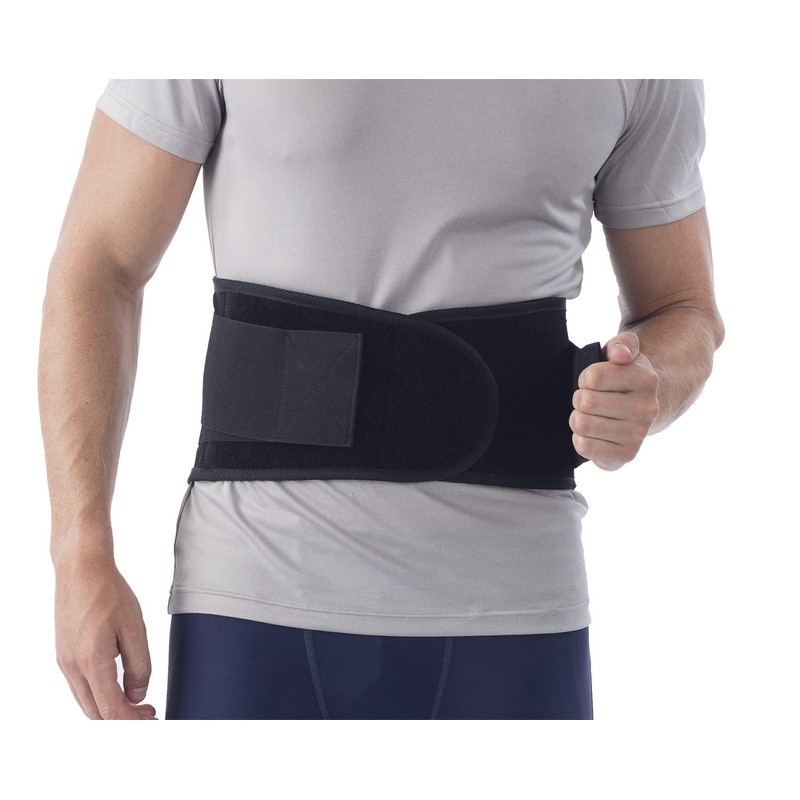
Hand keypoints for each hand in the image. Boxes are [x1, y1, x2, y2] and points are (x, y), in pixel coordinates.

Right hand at [54, 552, 156, 719]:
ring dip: (111, 707)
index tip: (152, 718)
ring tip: (138, 700)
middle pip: (96, 713)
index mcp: (91, 662)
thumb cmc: (109, 593)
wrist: (81, 570)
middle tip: (149, 712)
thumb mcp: (135, 628)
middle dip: (123, 719)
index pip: (111, 710)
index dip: (133, 721)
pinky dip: (100, 693)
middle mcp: (73, 667)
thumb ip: (139, 665)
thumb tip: (138, 696)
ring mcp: (65, 662)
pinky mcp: (64, 654)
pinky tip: (118, 685)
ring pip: (87, 701)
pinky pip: (81, 686)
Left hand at [570, 331, 658, 470]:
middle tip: (590, 399)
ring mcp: (638, 434)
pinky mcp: (626, 455)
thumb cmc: (624, 378)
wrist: (643, 409)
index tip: (593, 381)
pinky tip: (593, 433)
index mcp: (646, 380)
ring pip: (581, 424)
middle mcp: (647, 409)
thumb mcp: (625, 353)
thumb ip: (622, 343)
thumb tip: (620, 354)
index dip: (585, 378)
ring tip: (591, 415)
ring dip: (578, 418)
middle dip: (580, 398)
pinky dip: (580, 438)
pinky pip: (583, 447)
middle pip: (584, 402)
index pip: (592, 377)